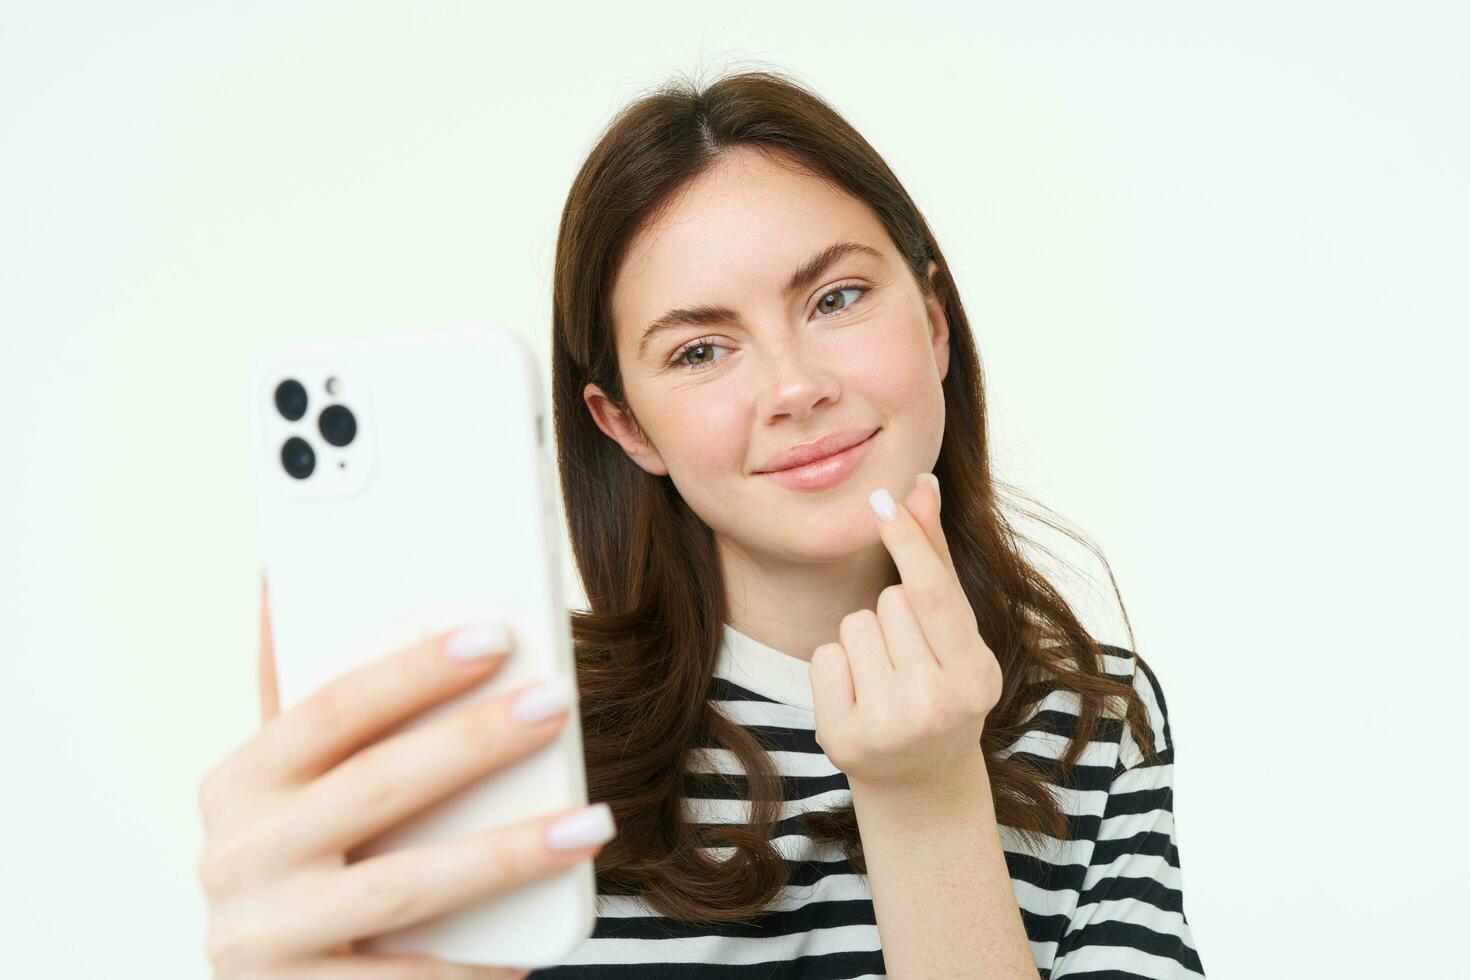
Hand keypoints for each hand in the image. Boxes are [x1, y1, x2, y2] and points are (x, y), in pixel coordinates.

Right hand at [196, 575, 614, 978]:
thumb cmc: (297, 862)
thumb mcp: (285, 783)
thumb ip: (297, 696)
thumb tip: (284, 573)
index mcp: (238, 782)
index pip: (332, 709)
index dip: (414, 670)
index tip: (498, 635)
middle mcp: (235, 858)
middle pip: (376, 785)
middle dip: (475, 740)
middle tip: (559, 702)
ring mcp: (261, 938)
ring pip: (406, 885)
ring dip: (507, 851)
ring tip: (592, 822)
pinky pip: (408, 979)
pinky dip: (477, 963)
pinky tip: (538, 947)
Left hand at [808, 474, 1002, 793]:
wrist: (919, 779)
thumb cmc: (942, 688)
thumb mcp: (956, 634)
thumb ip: (937, 560)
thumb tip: (922, 486)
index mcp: (975, 677)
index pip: (934, 594)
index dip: (908, 542)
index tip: (882, 500)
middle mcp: (936, 706)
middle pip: (888, 603)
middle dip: (894, 616)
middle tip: (911, 660)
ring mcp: (887, 726)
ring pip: (854, 625)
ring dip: (865, 640)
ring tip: (887, 678)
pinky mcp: (841, 738)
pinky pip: (824, 656)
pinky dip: (837, 668)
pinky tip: (860, 697)